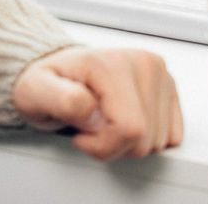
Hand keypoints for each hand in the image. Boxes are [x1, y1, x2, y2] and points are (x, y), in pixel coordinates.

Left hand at [11, 46, 182, 159]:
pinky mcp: (169, 85)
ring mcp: (158, 72)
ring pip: (157, 140)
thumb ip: (63, 102)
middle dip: (114, 145)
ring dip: (128, 142)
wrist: (61, 70)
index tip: (80, 134)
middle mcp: (141, 62)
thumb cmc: (49, 83)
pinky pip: (171, 134)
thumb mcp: (36, 92)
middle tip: (90, 128)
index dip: (102, 145)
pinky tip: (124, 120)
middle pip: (145, 139)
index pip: (129, 129)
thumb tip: (93, 112)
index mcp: (111, 64)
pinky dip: (146, 137)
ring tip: (104, 122)